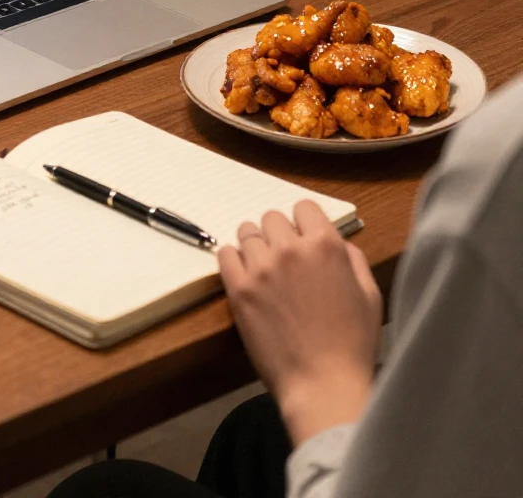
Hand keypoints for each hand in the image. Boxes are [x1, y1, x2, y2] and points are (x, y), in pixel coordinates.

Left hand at [218, 200, 382, 445]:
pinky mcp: (239, 289)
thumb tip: (337, 242)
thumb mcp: (369, 294)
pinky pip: (224, 254)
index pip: (304, 207)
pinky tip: (245, 275)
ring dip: (255, 246)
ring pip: (247, 232)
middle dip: (279, 234)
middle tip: (283, 259)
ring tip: (263, 268)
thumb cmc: (353, 344)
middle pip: (272, 218)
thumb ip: (352, 259)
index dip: (305, 223)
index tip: (303, 240)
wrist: (323, 385)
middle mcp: (290, 249)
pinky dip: (233, 259)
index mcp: (325, 245)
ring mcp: (261, 268)